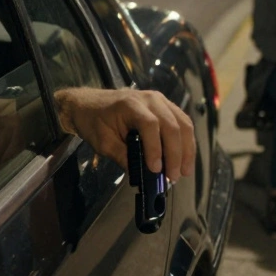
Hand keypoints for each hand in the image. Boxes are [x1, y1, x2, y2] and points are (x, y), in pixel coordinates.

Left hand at [55, 88, 194, 180]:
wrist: (88, 103)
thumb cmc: (93, 121)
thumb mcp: (102, 142)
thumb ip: (122, 156)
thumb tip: (142, 175)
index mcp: (130, 105)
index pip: (150, 125)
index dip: (155, 148)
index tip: (155, 169)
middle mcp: (149, 99)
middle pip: (171, 125)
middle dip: (176, 154)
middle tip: (173, 176)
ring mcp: (159, 100)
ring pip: (183, 123)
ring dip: (187, 149)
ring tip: (184, 171)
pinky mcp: (165, 105)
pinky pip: (182, 122)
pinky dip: (186, 141)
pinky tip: (185, 158)